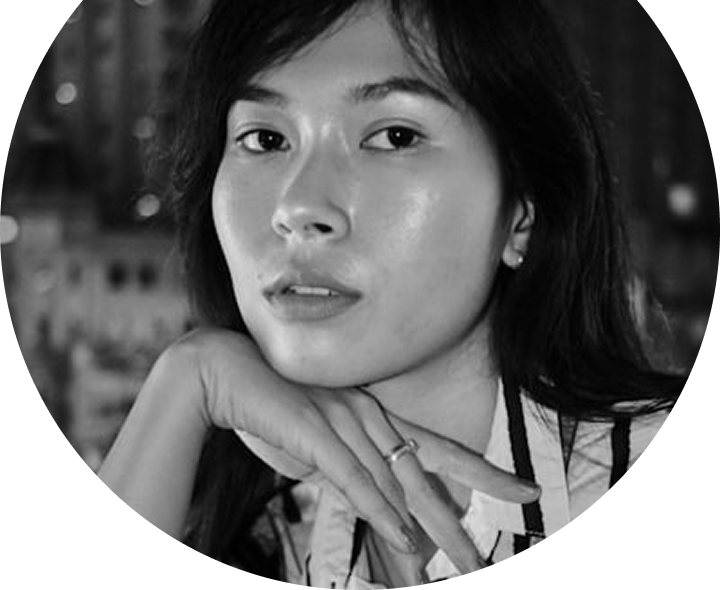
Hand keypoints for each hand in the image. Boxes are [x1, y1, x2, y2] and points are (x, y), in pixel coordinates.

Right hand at [186, 327, 539, 574]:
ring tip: (465, 564)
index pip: (440, 447)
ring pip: (399, 480)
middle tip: (494, 554)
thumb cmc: (271, 405)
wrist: (224, 372)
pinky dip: (379, 509)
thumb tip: (368, 500)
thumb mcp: (317, 440)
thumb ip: (345, 466)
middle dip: (466, 515)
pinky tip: (403, 537)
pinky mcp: (314, 430)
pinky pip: (354, 477)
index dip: (484, 471)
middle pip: (431, 469)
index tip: (523, 490)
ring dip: (432, 528)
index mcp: (374, 415)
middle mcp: (369, 414)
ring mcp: (343, 419)